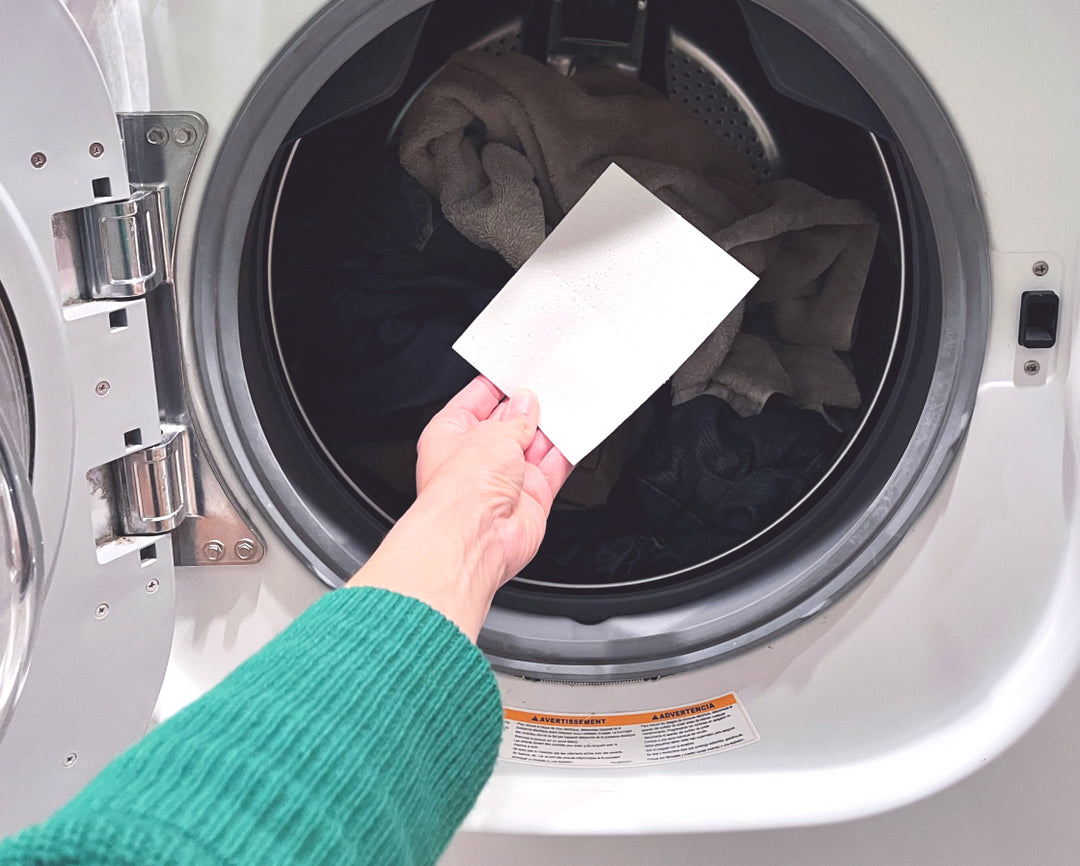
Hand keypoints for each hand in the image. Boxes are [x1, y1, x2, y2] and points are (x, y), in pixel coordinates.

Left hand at [348, 377, 572, 639]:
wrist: (476, 539)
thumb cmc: (461, 490)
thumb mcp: (493, 434)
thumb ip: (516, 418)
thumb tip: (525, 405)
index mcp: (450, 435)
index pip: (476, 400)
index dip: (499, 385)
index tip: (519, 373)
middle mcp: (475, 459)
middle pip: (508, 424)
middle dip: (528, 409)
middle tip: (547, 390)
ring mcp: (504, 480)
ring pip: (534, 446)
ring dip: (549, 430)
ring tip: (565, 407)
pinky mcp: (530, 498)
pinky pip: (554, 468)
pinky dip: (567, 453)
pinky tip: (576, 434)